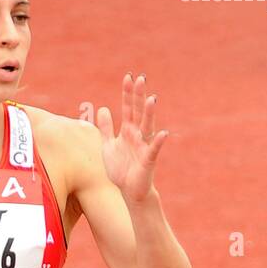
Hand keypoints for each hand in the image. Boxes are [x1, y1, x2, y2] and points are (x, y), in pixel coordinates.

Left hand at [95, 73, 168, 203]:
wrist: (128, 190)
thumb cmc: (120, 168)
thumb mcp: (108, 146)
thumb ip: (106, 128)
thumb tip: (103, 108)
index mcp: (128, 130)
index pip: (128, 108)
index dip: (128, 93)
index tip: (128, 76)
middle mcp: (137, 135)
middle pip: (138, 112)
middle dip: (139, 96)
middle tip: (141, 78)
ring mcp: (144, 146)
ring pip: (147, 126)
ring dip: (149, 114)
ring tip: (151, 99)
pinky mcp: (148, 160)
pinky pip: (154, 150)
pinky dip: (158, 142)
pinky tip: (163, 133)